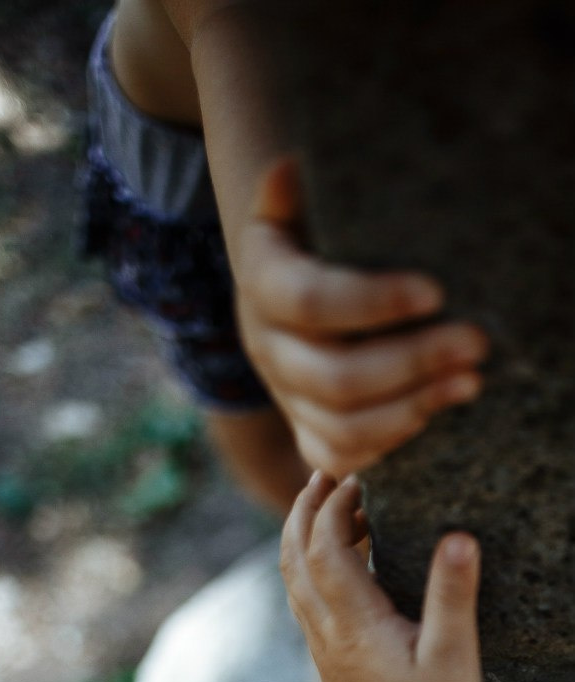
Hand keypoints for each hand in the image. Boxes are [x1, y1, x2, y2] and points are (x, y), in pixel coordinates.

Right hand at [235, 158, 487, 479]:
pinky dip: (388, 440)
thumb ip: (291, 197)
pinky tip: (432, 411)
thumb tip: (287, 166)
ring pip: (341, 425)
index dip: (372, 302)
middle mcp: (267, 347)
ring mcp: (285, 396)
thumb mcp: (296, 214)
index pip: (310, 302)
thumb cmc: (310, 244)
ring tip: (470, 381)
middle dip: (412, 362)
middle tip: (476, 342)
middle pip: (333, 376)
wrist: (282, 300)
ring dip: (412, 407)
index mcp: (264, 285)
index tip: (436, 292)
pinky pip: (339, 456)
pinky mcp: (305, 430)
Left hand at [280, 471, 481, 681]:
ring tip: (329, 502)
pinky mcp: (323, 650)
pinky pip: (303, 592)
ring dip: (302, 532)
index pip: (326, 547)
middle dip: (304, 509)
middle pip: (294, 554)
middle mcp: (325, 625)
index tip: (358, 480)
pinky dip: (309, 560)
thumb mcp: (452, 656)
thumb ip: (451, 596)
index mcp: (353, 620)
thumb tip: (458, 538)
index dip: (335, 508)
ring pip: (292, 573)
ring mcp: (319, 639)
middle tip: (324, 474)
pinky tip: (338, 554)